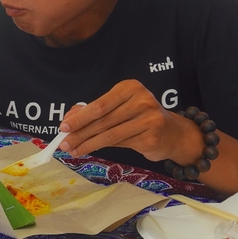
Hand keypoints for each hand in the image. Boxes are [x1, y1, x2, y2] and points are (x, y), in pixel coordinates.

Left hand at [58, 79, 200, 162]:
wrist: (173, 133)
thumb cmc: (140, 117)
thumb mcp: (118, 108)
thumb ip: (94, 111)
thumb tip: (69, 119)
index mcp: (130, 88)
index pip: (99, 104)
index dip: (80, 117)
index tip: (64, 127)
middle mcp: (141, 100)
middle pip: (103, 120)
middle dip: (80, 133)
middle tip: (64, 142)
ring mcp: (149, 119)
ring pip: (109, 134)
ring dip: (87, 143)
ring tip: (72, 149)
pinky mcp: (151, 137)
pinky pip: (120, 143)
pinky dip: (101, 148)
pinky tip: (88, 150)